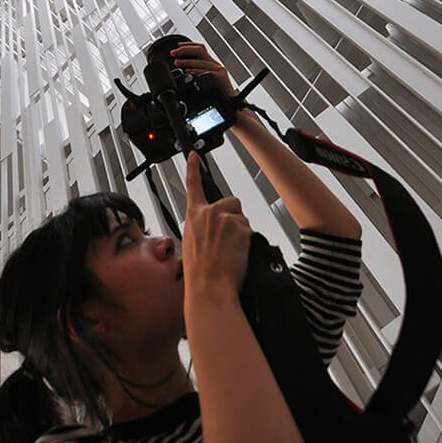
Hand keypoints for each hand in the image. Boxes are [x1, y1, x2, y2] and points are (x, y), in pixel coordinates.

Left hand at [170, 41, 235, 95]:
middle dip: (184, 50)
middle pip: (200, 50)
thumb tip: (183, 70)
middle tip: (173, 53)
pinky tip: (188, 72)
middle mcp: (216, 65)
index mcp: (211, 65)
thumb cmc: (217, 96)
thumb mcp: (205, 82)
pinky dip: (196, 71)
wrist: (230, 106)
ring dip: (187, 61)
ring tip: (177, 63)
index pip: (200, 48)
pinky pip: (206, 72)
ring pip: (201, 60)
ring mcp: (219, 71)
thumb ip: (196, 74)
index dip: (188, 45)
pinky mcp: (221, 78)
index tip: (177, 47)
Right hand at [183, 152, 250, 299]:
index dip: (193, 168)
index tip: (194, 155)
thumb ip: (201, 228)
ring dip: (241, 230)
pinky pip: (250, 230)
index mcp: (193, 216)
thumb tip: (213, 228)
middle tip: (228, 241)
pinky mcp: (239, 225)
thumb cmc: (200, 273)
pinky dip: (247, 241)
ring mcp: (224, 218)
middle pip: (231, 203)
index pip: (192, 185)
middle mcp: (207, 212)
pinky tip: (237, 254)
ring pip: (242, 217)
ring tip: (230, 251)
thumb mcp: (191, 244)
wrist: (209, 287)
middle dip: (234, 217)